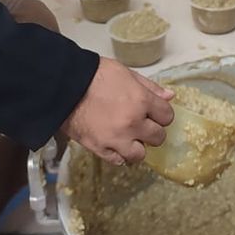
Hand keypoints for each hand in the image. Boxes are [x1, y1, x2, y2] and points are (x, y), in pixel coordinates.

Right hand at [60, 59, 174, 165]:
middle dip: (152, 130)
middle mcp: (133, 124)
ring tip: (129, 137)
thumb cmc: (96, 74)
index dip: (161, 114)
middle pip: (158, 137)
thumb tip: (170, 96)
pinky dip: (119, 154)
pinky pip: (118, 161)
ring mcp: (116, 139)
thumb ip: (150, 87)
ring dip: (137, 146)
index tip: (154, 112)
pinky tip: (115, 144)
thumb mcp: (127, 73)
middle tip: (142, 124)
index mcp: (141, 101)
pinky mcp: (99, 149)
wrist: (64, 86)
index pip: (167, 116)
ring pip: (139, 155)